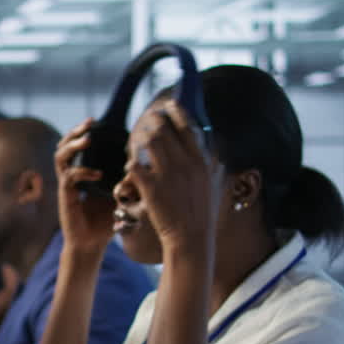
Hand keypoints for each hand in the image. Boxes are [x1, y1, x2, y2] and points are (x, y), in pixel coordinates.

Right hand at [54, 118, 117, 255]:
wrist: (91, 244)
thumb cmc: (104, 221)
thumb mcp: (120, 196)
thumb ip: (128, 180)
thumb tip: (144, 163)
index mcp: (81, 172)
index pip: (77, 145)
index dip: (83, 131)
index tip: (97, 121)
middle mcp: (70, 175)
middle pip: (64, 145)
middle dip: (75, 131)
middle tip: (89, 122)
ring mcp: (66, 185)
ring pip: (61, 156)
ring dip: (73, 145)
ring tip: (87, 138)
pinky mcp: (65, 196)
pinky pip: (69, 177)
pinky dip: (82, 171)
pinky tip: (97, 174)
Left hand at [128, 100, 221, 254]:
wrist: (191, 239)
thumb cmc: (202, 213)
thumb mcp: (213, 184)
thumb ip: (211, 163)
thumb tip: (210, 145)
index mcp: (203, 161)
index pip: (188, 126)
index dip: (176, 112)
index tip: (168, 104)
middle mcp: (186, 164)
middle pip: (164, 129)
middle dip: (152, 121)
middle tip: (146, 120)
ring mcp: (168, 175)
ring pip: (148, 142)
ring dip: (139, 138)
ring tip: (135, 139)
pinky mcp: (151, 188)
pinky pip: (134, 165)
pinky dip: (131, 162)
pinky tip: (130, 165)